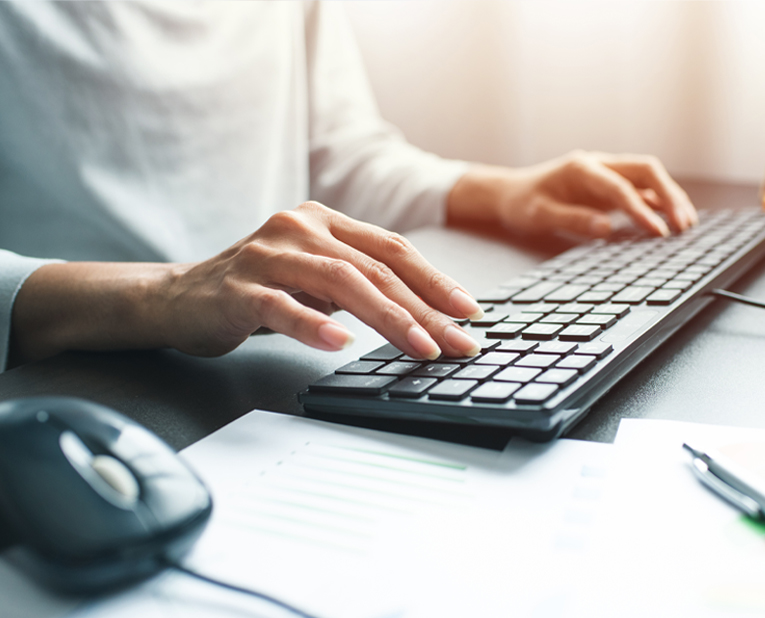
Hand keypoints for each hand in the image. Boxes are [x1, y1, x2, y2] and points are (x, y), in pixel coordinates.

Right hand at [12, 203, 484, 363]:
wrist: (178, 298)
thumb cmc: (256, 290)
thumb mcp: (313, 277)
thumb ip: (357, 283)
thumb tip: (424, 315)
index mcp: (323, 222)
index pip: (391, 249)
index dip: (434, 280)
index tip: (468, 312)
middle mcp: (299, 228)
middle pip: (374, 267)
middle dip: (423, 308)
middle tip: (456, 342)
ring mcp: (267, 254)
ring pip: (338, 281)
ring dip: (386, 317)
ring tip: (418, 347)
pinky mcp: (238, 287)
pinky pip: (280, 306)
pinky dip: (312, 324)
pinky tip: (339, 343)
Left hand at [447, 150, 697, 237]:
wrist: (511, 193)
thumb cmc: (522, 204)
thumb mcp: (539, 215)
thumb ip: (572, 220)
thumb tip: (607, 228)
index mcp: (580, 168)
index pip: (619, 187)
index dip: (640, 210)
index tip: (657, 232)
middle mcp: (598, 164)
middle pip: (645, 171)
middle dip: (669, 195)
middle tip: (684, 224)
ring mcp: (606, 173)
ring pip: (648, 177)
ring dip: (669, 197)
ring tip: (687, 224)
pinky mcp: (609, 186)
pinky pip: (641, 190)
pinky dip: (658, 203)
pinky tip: (671, 221)